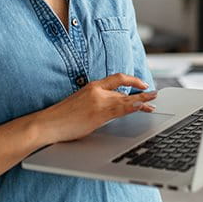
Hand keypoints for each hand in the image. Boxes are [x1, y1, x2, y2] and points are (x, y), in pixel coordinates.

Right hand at [34, 74, 157, 143]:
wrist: (48, 123)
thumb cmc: (61, 117)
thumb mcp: (80, 103)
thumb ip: (96, 103)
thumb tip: (110, 109)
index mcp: (91, 86)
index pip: (116, 78)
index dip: (131, 80)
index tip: (142, 84)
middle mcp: (96, 91)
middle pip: (124, 90)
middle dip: (140, 93)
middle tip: (154, 94)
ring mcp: (98, 102)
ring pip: (125, 100)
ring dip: (142, 101)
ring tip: (153, 102)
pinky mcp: (98, 114)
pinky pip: (120, 109)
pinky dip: (133, 107)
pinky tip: (141, 106)